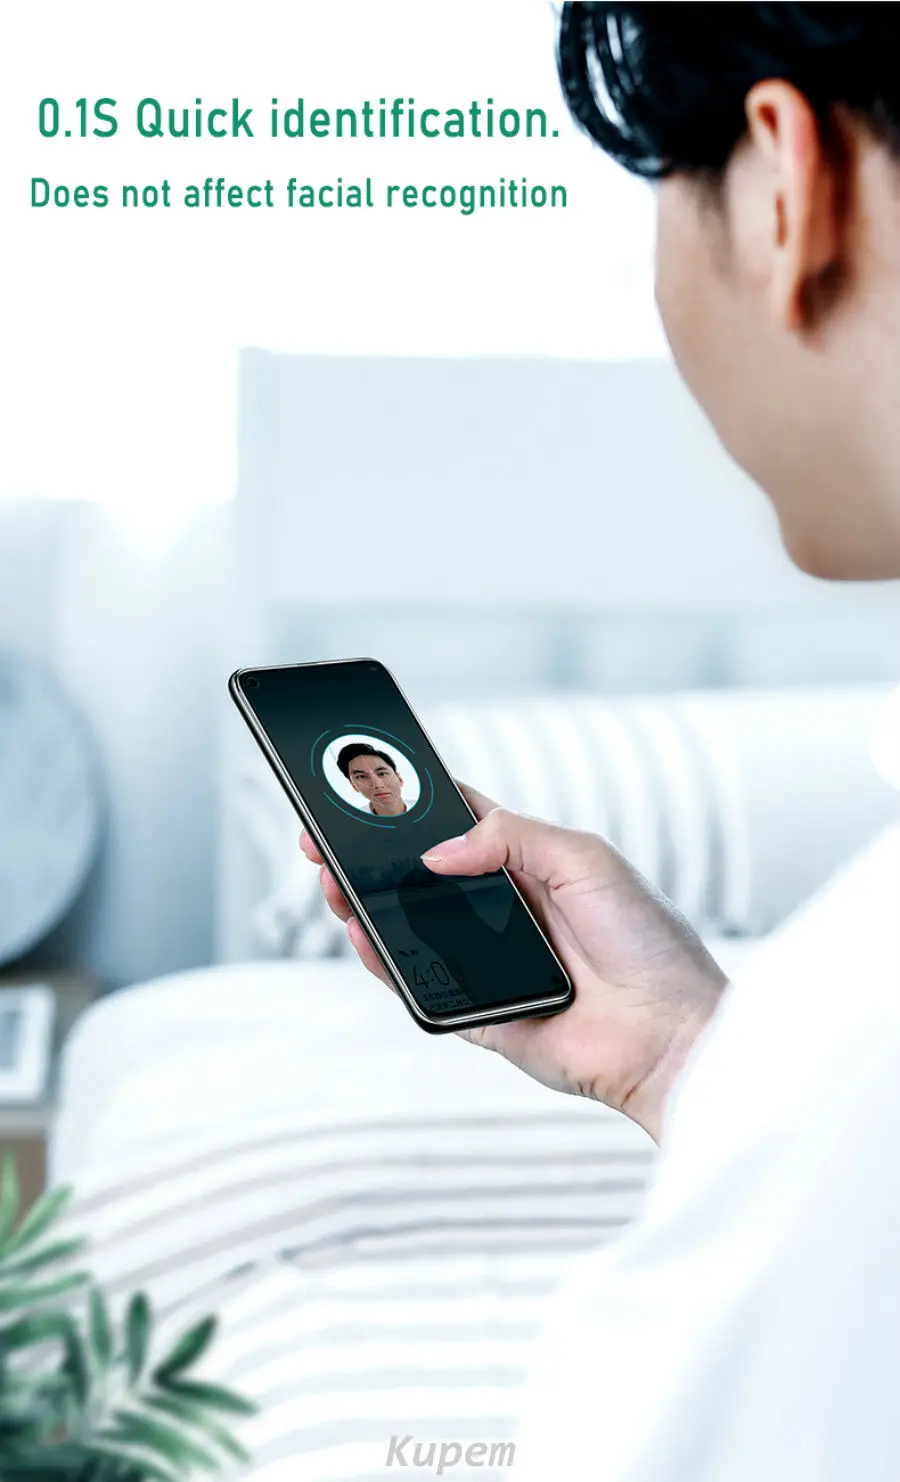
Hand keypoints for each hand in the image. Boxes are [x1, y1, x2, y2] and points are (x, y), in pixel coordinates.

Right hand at [300, 786, 727, 1142]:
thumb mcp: (584, 861)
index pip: (455, 822)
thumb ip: (511, 838)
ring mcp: (483, 961)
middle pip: (417, 874)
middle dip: (368, 852)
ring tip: (330, 876)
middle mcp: (500, 910)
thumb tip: (437, 853)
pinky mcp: (476, 1012)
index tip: (363, 780)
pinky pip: (415, 984)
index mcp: (528, 864)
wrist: (672, 1034)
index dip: (409, 803)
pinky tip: (359, 931)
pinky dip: (380, 960)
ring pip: (406, 927)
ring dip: (363, 901)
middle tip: (323, 831)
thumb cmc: (646, 942)